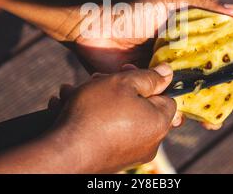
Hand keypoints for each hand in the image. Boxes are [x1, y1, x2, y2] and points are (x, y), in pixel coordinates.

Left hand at [0, 0, 232, 130]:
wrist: (93, 24)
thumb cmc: (132, 7)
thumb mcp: (170, 1)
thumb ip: (202, 3)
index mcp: (186, 36)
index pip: (215, 56)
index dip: (230, 71)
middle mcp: (175, 55)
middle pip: (201, 78)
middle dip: (215, 96)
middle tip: (224, 111)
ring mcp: (159, 70)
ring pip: (182, 93)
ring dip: (194, 107)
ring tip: (204, 120)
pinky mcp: (141, 83)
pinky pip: (159, 100)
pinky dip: (168, 109)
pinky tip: (176, 117)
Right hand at [42, 63, 177, 172]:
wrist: (64, 153)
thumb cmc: (96, 114)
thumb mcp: (123, 83)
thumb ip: (148, 76)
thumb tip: (168, 73)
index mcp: (158, 123)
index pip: (166, 96)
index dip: (147, 80)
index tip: (127, 71)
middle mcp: (149, 142)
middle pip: (139, 105)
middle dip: (116, 88)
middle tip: (97, 79)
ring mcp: (129, 153)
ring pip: (118, 116)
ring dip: (98, 100)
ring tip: (74, 92)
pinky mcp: (111, 159)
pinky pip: (105, 132)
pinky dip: (91, 118)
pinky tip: (68, 107)